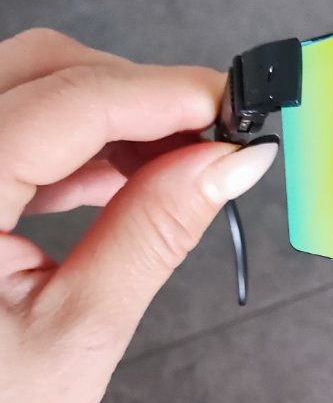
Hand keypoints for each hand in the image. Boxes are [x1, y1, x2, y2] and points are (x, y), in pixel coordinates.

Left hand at [0, 29, 277, 402]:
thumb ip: (155, 232)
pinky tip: (119, 182)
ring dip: (108, 115)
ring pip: (28, 88)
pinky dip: (72, 142)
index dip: (165, 95)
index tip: (240, 112)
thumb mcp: (80, 332)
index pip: (69, 102)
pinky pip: (11, 126)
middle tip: (217, 142)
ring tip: (176, 173)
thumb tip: (230, 161)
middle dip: (138, 93)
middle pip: (43, 70)